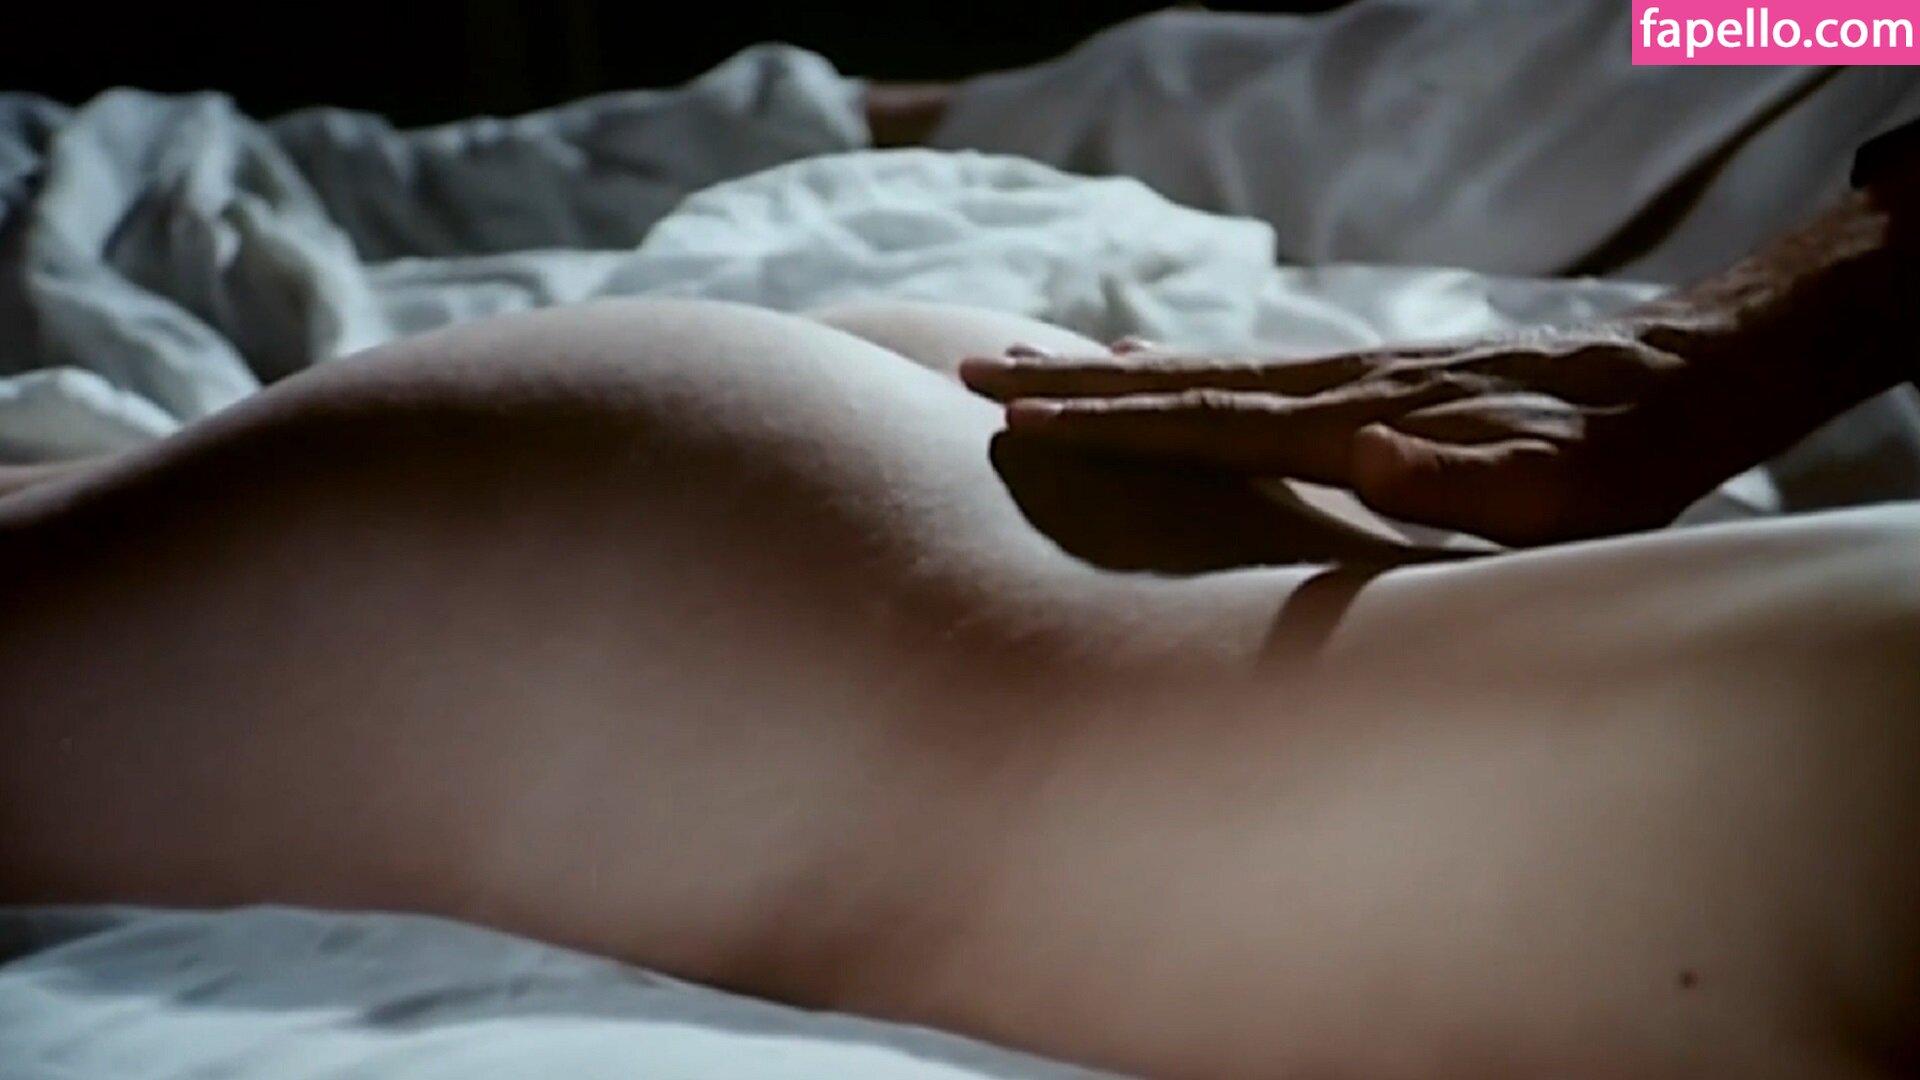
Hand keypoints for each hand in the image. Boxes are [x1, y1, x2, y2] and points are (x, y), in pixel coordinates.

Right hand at [961, 321, 1746, 547]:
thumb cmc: (1621, 463)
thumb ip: (1463, 478)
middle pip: (1182, 384)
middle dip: (1075, 386)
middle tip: (978, 375)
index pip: (1208, 422)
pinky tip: (1156, 364)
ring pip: (1205, 372)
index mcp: (1359, 422)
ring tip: (1037, 364)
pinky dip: (1180, 371)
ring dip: (1113, 373)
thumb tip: (1366, 452)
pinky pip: (1247, 375)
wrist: (1682, 380)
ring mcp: (1352, 376)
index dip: (1111, 422)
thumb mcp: (1562, 496)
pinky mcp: (1371, 379)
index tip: (1019, 415)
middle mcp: (1339, 388)